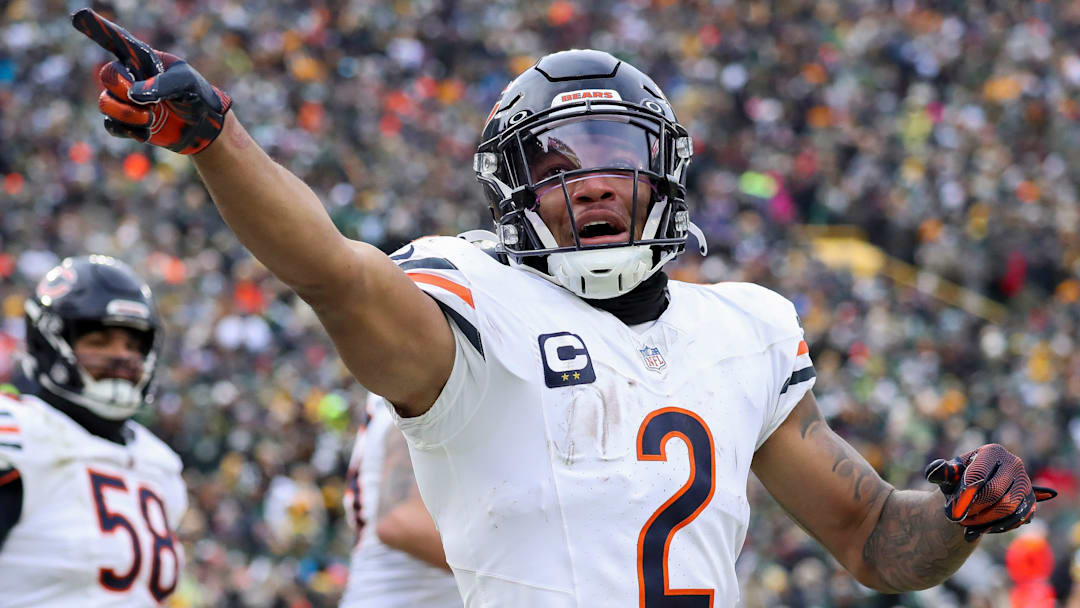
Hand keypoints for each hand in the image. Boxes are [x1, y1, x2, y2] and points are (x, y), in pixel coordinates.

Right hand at [72, 8, 230, 154]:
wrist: (203, 125)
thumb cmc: (197, 94)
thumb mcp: (187, 83)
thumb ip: (163, 85)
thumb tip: (133, 95)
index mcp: (142, 59)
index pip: (116, 40)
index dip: (97, 28)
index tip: (78, 15)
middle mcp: (129, 76)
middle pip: (107, 76)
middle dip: (125, 91)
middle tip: (151, 101)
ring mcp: (125, 99)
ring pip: (105, 103)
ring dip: (128, 114)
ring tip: (151, 117)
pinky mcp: (127, 121)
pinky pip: (111, 125)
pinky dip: (128, 130)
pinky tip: (146, 132)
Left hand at [925, 443, 1056, 541]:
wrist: (972, 493)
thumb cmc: (958, 481)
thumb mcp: (946, 476)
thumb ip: (939, 472)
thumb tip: (933, 471)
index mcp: (992, 452)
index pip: (979, 477)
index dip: (964, 498)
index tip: (952, 513)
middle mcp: (1014, 463)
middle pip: (995, 494)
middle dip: (974, 510)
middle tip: (958, 519)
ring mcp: (1025, 482)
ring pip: (1009, 509)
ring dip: (985, 521)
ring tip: (966, 525)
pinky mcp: (1030, 500)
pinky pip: (1018, 518)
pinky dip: (997, 527)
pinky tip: (979, 529)